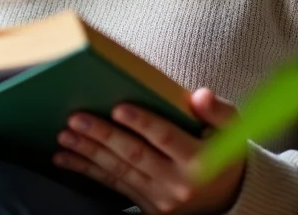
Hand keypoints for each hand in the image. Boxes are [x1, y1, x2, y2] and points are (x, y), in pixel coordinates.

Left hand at [53, 88, 244, 214]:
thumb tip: (200, 95)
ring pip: (118, 171)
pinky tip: (66, 159)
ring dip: (88, 153)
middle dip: (103, 135)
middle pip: (135, 155)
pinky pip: (113, 185)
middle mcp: (178, 184)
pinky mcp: (148, 208)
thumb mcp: (232, 128)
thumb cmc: (225, 151)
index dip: (142, 123)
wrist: (229, 197)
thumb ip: (218, 111)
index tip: (118, 107)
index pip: (166, 138)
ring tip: (65, 135)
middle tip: (76, 117)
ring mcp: (161, 199)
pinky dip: (87, 171)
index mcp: (200, 160)